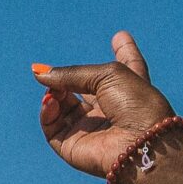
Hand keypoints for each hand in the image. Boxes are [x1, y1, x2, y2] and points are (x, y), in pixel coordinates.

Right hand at [33, 31, 177, 179]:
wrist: (142, 142)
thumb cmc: (136, 105)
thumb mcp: (107, 75)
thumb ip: (71, 73)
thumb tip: (39, 74)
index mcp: (130, 90)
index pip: (126, 68)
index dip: (124, 51)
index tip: (121, 37)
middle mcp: (113, 110)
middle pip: (83, 90)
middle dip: (65, 81)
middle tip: (53, 74)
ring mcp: (93, 129)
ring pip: (61, 106)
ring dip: (54, 94)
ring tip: (56, 90)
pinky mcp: (75, 146)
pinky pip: (51, 126)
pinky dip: (47, 111)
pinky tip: (51, 101)